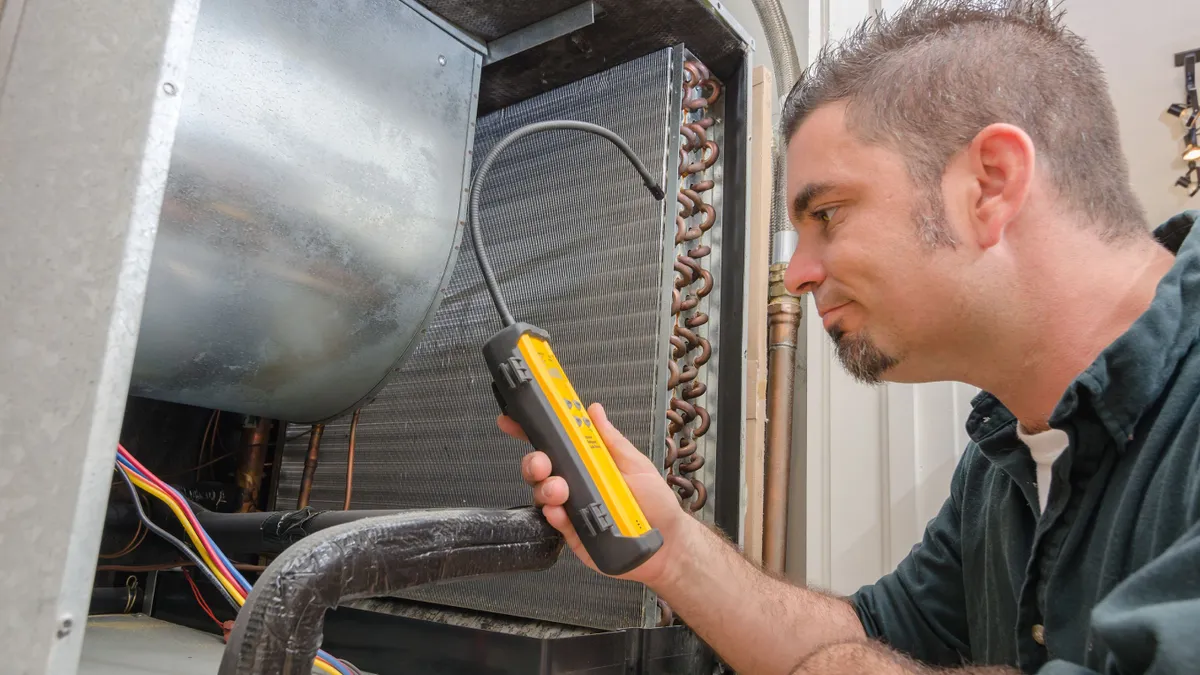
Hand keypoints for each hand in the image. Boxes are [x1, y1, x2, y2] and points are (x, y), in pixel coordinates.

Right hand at [497, 402, 690, 587]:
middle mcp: (575, 483)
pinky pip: (554, 522)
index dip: (532, 429)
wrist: (667, 546)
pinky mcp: (572, 534)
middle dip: (534, 461)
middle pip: (540, 468)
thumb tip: (594, 410)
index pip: (555, 443)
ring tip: (560, 490)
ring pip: (542, 494)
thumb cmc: (655, 504)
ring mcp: (571, 508)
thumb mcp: (635, 464)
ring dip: (546, 488)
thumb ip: (610, 440)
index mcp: (588, 462)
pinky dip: (553, 514)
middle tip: (543, 463)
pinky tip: (559, 511)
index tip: (513, 420)